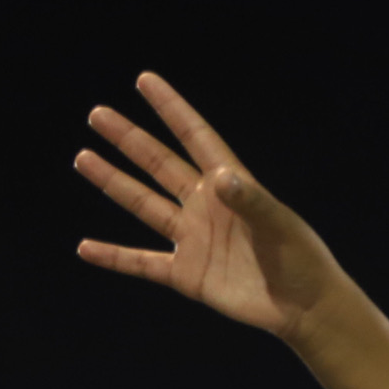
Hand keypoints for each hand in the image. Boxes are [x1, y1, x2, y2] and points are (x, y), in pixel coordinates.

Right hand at [75, 73, 347, 341]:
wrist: (305, 308)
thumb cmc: (302, 260)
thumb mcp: (280, 225)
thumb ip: (251, 201)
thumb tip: (221, 177)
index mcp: (231, 187)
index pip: (197, 139)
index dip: (172, 110)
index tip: (146, 80)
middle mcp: (206, 208)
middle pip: (160, 165)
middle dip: (130, 140)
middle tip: (98, 114)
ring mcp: (193, 240)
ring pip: (144, 205)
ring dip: (113, 182)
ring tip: (83, 157)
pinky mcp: (186, 275)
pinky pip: (141, 263)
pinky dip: (113, 257)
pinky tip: (85, 247)